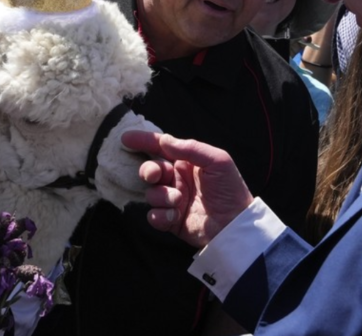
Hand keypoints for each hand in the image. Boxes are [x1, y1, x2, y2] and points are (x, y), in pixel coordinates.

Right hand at [121, 131, 253, 247]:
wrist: (235, 224)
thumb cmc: (230, 189)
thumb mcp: (217, 161)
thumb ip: (191, 148)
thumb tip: (164, 140)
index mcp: (188, 163)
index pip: (162, 148)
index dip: (144, 142)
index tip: (126, 139)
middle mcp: (178, 180)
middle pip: (151, 170)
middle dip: (148, 170)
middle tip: (154, 175)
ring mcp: (174, 200)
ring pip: (151, 194)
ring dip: (161, 196)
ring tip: (178, 200)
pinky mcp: (171, 221)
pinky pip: (153, 216)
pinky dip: (160, 215)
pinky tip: (174, 216)